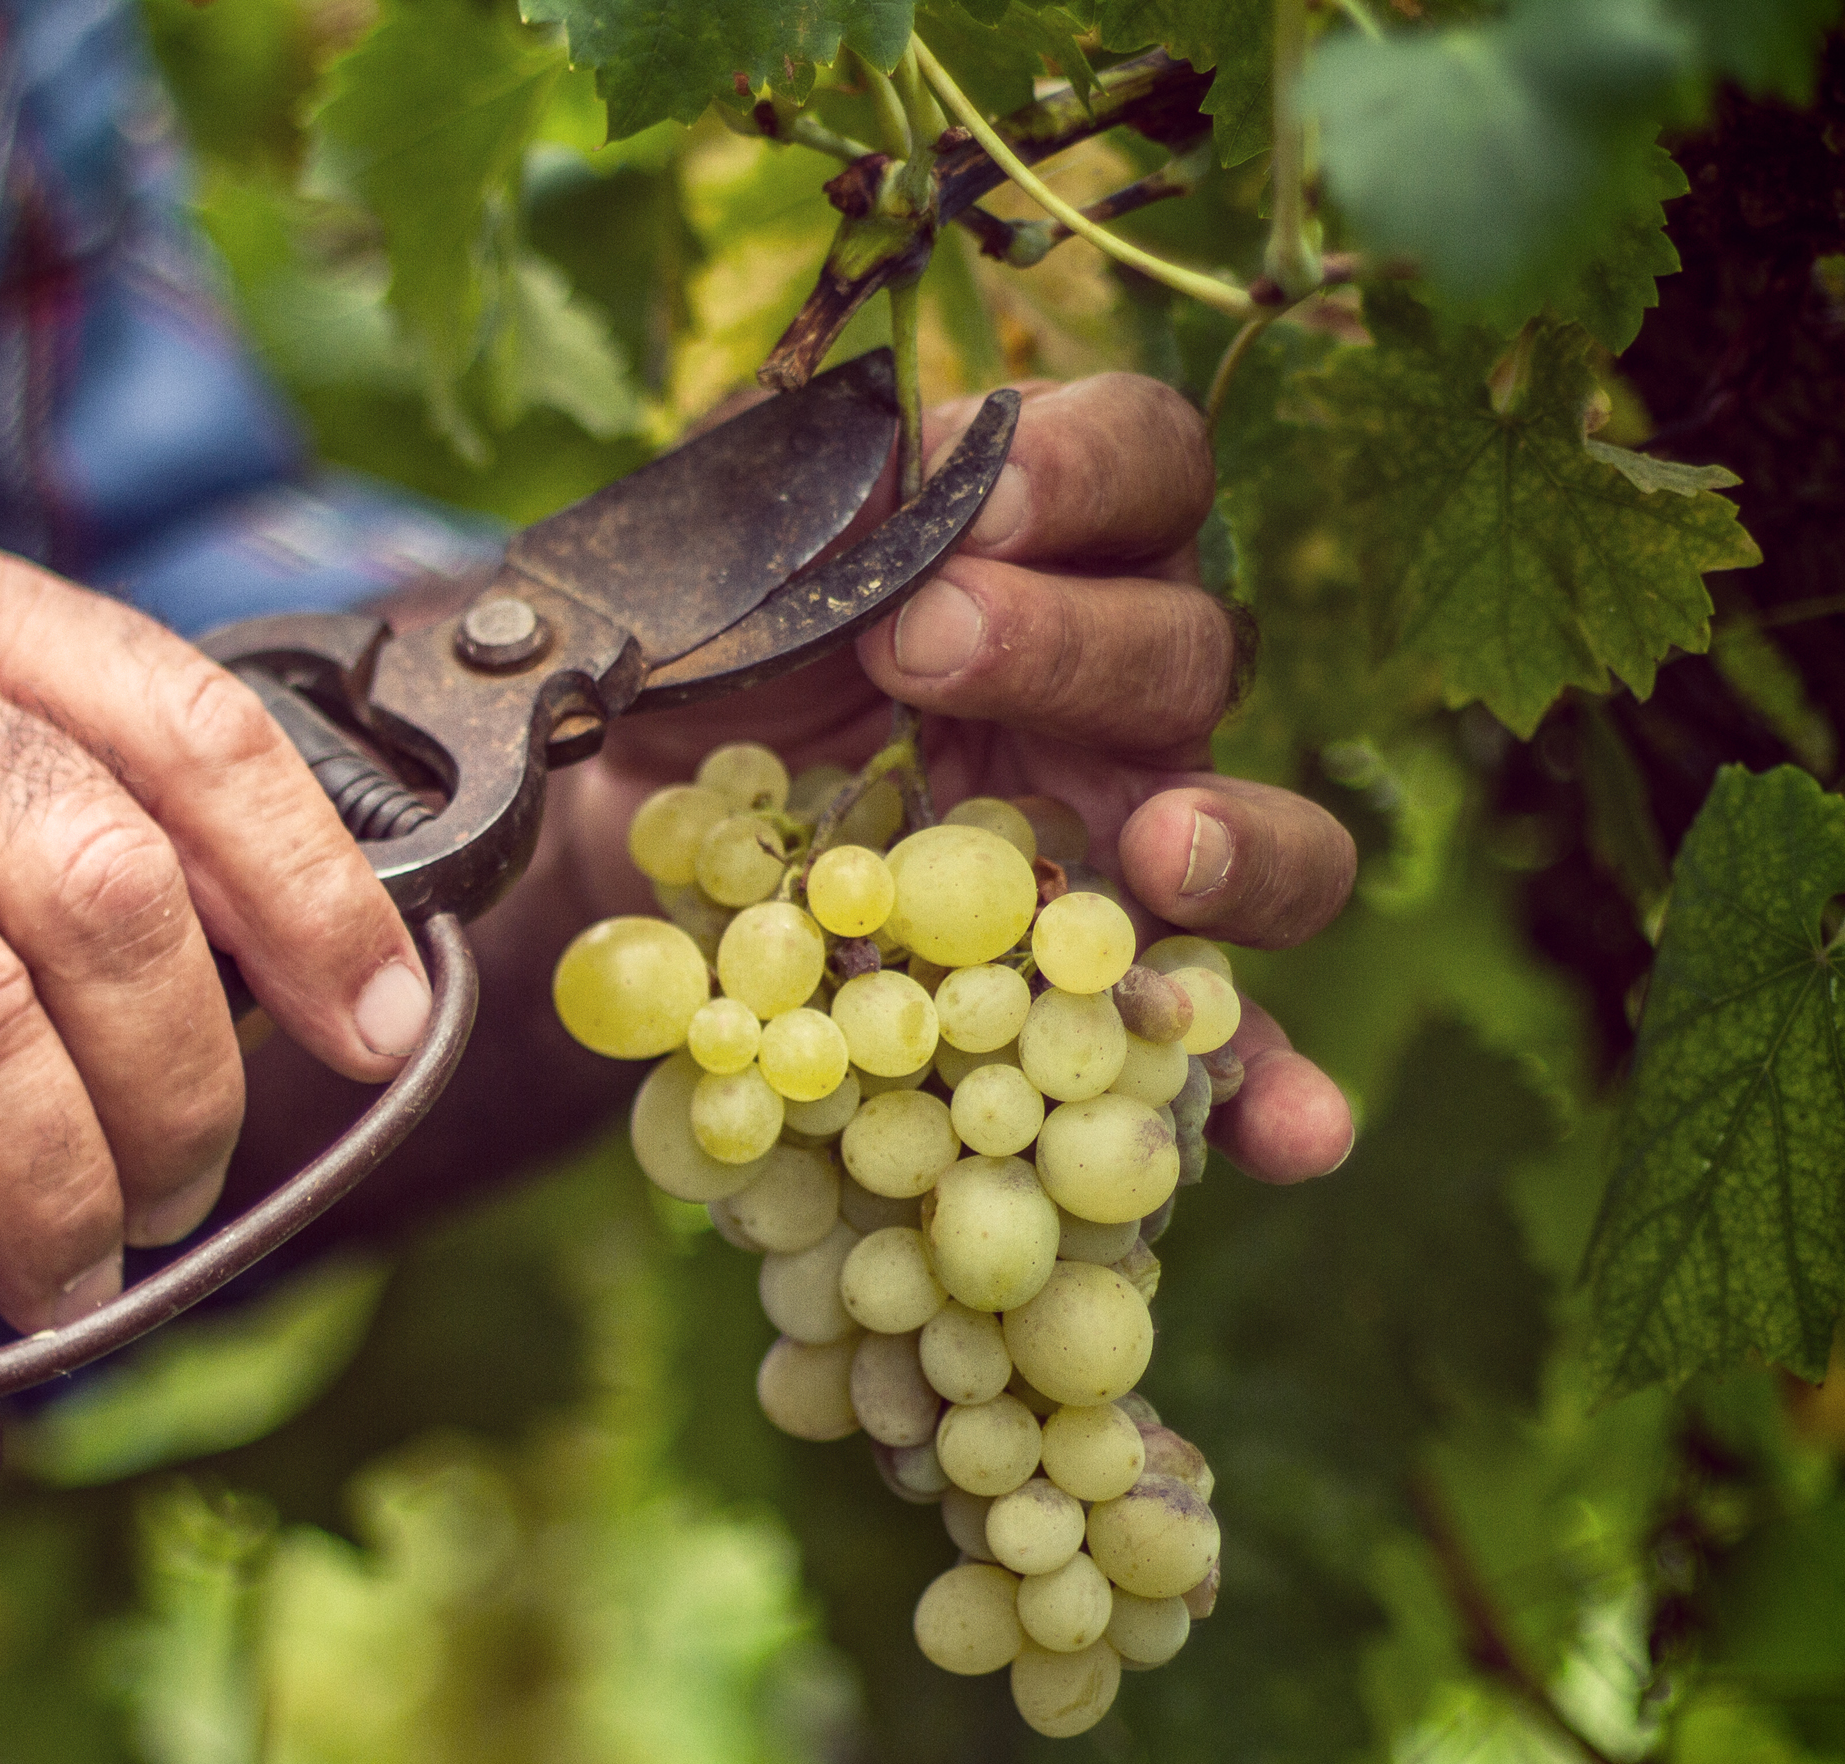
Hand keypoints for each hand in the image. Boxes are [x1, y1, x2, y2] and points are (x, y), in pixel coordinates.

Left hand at [554, 372, 1356, 1181]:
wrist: (630, 826)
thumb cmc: (703, 657)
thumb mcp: (722, 559)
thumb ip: (801, 501)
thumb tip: (885, 471)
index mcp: (1052, 545)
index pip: (1141, 459)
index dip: (1084, 467)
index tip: (974, 498)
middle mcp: (1124, 687)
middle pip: (1183, 650)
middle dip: (1064, 644)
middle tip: (927, 649)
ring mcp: (1136, 847)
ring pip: (1267, 841)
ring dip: (1236, 846)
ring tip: (1161, 853)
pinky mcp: (1103, 992)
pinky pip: (1219, 1046)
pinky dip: (1270, 1089)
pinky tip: (1304, 1135)